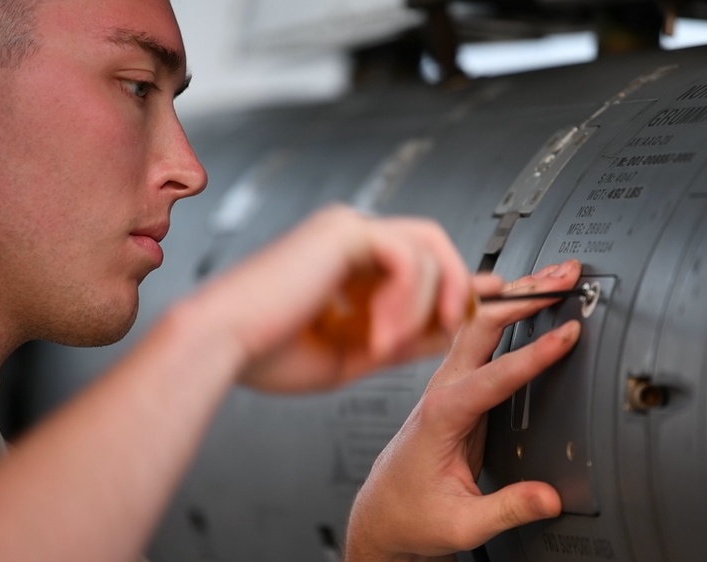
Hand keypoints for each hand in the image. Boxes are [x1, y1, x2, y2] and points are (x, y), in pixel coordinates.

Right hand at [187, 205, 472, 392]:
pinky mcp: (344, 230)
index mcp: (348, 265)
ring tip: (392, 345)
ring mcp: (347, 229)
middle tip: (463, 322)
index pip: (419, 261)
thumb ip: (404, 338)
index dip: (457, 282)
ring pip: (428, 248)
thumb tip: (451, 331)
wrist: (220, 348)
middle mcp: (350, 239)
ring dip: (424, 305)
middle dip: (459, 283)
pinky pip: (408, 256)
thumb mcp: (355, 352)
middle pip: (433, 243)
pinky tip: (380, 330)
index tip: (486, 304)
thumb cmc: (269, 353)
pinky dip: (407, 298)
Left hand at [345, 260, 582, 559]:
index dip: (535, 353)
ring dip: (516, 296)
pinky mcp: (455, 385)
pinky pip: (479, 335)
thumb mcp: (461, 524)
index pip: (495, 374)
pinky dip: (504, 309)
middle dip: (524, 298)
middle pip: (482, 326)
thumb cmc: (410, 513)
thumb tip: (549, 497)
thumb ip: (507, 509)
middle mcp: (441, 390)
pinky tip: (524, 295)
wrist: (382, 512)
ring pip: (480, 322)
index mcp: (442, 415)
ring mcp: (446, 383)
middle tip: (564, 279)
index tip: (567, 335)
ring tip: (554, 276)